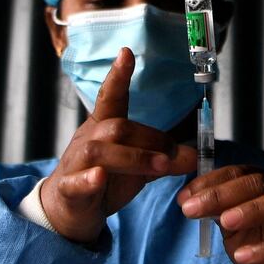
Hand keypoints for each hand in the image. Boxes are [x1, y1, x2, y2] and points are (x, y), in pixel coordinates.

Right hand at [41, 47, 196, 243]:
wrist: (68, 210)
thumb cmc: (104, 181)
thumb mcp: (138, 168)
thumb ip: (163, 159)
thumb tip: (195, 156)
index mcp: (103, 128)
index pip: (110, 98)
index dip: (118, 76)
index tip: (126, 52)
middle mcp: (87, 140)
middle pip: (116, 127)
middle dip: (150, 139)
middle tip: (176, 156)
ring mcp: (75, 164)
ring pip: (98, 151)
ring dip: (133, 157)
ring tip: (160, 167)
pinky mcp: (69, 190)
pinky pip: (75, 182)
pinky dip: (88, 179)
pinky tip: (100, 177)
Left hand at [177, 166, 263, 263]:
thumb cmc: (259, 241)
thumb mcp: (231, 224)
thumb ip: (214, 209)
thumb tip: (185, 199)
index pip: (237, 172)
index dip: (210, 182)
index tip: (184, 197)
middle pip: (257, 183)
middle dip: (221, 194)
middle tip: (192, 209)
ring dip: (251, 210)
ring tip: (225, 222)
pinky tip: (242, 256)